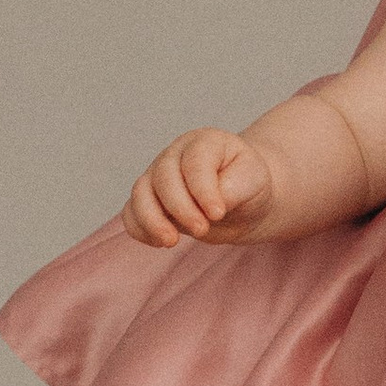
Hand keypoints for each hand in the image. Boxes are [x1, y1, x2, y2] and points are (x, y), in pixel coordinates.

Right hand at [126, 128, 275, 248]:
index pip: (195, 163)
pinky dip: (139, 229)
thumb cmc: (248, 184)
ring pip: (140, 194)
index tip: (218, 213)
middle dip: (180, 208)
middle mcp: (175, 156)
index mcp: (204, 143)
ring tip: (171, 241)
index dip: (203, 190)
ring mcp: (157, 177)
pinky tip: (160, 243)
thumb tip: (209, 208)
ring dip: (151, 220)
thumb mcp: (254, 180)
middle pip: (164, 178)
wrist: (243, 199)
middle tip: (202, 229)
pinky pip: (131, 213)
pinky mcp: (149, 201)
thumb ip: (233, 189)